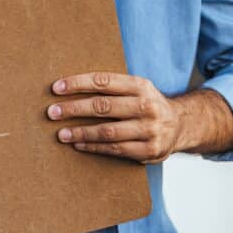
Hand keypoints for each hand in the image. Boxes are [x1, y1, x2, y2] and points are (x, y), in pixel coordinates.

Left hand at [46, 73, 182, 163]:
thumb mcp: (137, 88)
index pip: (103, 81)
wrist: (180, 125)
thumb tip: (71, 87)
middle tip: (52, 112)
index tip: (56, 88)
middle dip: (74, 109)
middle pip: (103, 106)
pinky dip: (93, 147)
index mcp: (141, 86)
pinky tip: (78, 144)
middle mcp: (146, 106)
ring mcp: (149, 130)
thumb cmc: (148, 104)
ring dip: (80, 132)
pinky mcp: (148, 151)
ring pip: (107, 131)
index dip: (78, 83)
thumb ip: (112, 87)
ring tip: (61, 133)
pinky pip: (115, 149)